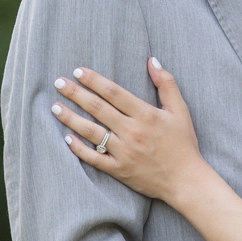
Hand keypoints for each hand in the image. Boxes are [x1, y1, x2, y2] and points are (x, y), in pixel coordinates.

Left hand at [53, 59, 201, 201]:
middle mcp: (131, 132)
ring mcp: (123, 152)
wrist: (186, 180)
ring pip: (91, 132)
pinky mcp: (119, 170)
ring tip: (55, 107)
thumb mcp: (180, 110)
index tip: (78, 71)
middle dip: (75, 93)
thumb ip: (166, 83)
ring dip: (71, 118)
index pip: (114, 92)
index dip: (94, 80)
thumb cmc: (184, 144)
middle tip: (58, 82)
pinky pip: (94, 158)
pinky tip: (67, 137)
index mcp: (145, 115)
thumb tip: (153, 60)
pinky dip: (79, 148)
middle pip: (97, 108)